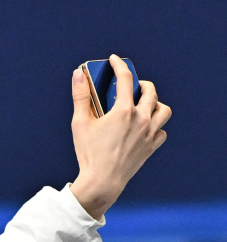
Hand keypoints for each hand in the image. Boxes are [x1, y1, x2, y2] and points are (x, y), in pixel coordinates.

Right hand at [70, 54, 171, 218]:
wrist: (103, 181)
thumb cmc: (89, 153)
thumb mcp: (80, 123)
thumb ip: (80, 97)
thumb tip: (78, 75)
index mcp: (124, 111)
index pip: (125, 79)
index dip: (119, 66)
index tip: (115, 60)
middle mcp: (141, 119)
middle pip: (150, 91)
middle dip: (142, 84)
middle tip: (132, 85)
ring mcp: (149, 133)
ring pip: (163, 110)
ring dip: (155, 104)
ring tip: (144, 105)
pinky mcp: (152, 147)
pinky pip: (162, 131)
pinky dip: (155, 126)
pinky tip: (145, 127)